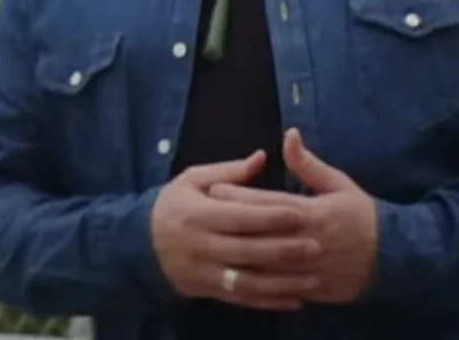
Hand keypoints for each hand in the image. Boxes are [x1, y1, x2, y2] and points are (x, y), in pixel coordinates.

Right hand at [150, 150, 322, 310]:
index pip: (240, 216)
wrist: (141, 243)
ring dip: (283, 283)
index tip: (301, 213)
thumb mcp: (193, 180)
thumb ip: (229, 172)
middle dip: (284, 250)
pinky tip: (295, 300)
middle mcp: (200, 245)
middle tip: (316, 247)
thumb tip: (262, 157)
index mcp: (197, 213)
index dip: (271, 215)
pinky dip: (270, 302)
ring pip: (248, 282)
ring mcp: (203, 272)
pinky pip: (242, 300)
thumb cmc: (175, 205)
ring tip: (313, 280)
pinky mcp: (206, 291)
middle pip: (247, 250)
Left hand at [207, 129, 377, 303]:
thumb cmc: (361, 215)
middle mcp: (308, 241)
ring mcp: (309, 268)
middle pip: (260, 233)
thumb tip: (289, 134)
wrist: (393, 257)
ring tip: (212, 245)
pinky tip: (237, 275)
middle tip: (203, 216)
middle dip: (229, 224)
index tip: (213, 190)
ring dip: (237, 255)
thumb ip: (308, 164)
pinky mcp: (312, 288)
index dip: (238, 197)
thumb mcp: (338, 184)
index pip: (267, 203)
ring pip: (265, 264)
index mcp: (312, 213)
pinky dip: (258, 282)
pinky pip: (279, 288)